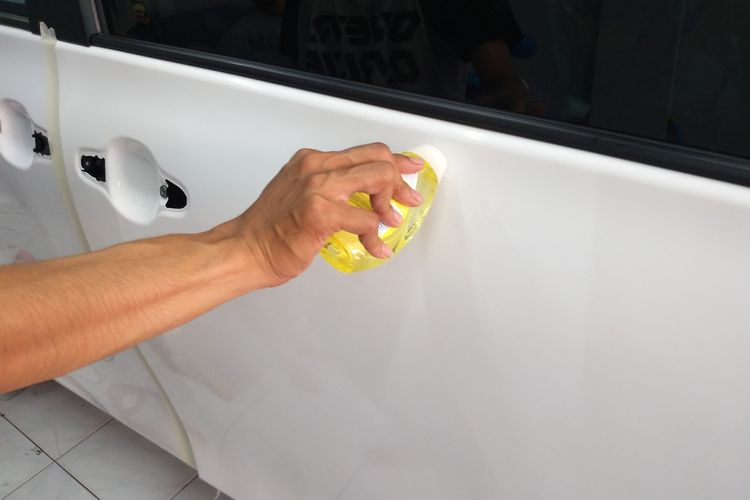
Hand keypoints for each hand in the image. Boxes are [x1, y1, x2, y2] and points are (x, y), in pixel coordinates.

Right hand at [231, 143, 424, 286]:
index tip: (410, 168)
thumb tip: (364, 196)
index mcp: (311, 160)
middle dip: (399, 180)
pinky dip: (375, 236)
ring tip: (390, 222)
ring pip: (377, 178)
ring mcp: (318, 188)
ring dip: (390, 204)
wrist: (244, 250)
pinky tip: (374, 247)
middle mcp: (316, 167)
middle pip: (377, 158)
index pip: (364, 151)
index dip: (394, 160)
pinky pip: (366, 220)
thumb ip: (330, 188)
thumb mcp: (299, 193)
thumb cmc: (270, 230)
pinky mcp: (321, 213)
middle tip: (407, 199)